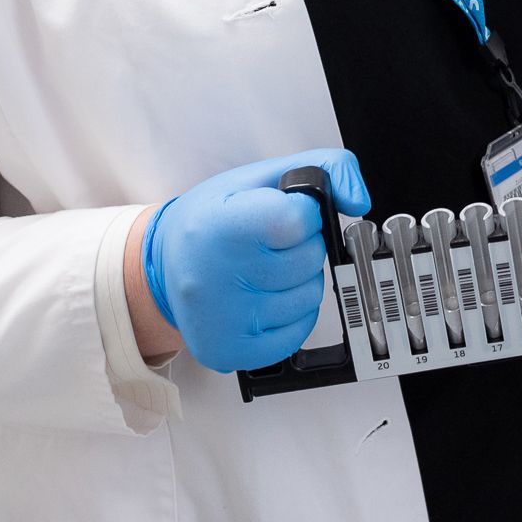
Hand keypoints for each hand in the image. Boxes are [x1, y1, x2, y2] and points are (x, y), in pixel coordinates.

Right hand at [139, 149, 370, 373]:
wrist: (162, 265)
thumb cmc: (213, 219)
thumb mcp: (261, 175)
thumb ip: (325, 169)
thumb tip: (359, 201)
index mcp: (221, 226)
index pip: (298, 219)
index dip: (303, 213)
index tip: (284, 212)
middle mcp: (216, 278)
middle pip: (309, 259)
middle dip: (303, 246)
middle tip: (270, 243)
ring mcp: (222, 321)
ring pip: (309, 296)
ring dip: (300, 280)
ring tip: (264, 269)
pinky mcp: (228, 352)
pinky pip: (297, 333)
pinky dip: (293, 314)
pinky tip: (265, 297)